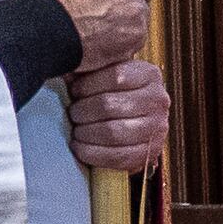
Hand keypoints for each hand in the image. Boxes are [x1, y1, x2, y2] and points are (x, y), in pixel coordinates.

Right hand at [39, 0, 162, 70]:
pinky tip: (100, 36)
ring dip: (127, 18)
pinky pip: (137, 35)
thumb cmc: (49, 2)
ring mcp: (137, 9)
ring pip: (142, 13)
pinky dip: (124, 38)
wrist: (43, 32)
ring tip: (96, 22)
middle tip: (103, 4)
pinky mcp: (137, 34)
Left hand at [63, 54, 169, 174]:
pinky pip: (117, 156)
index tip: (74, 91)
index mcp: (149, 75)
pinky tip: (81, 147)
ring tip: (77, 130)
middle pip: (109, 105)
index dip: (87, 85)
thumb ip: (89, 68)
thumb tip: (65, 68)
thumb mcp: (106, 73)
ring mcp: (157, 127)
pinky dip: (93, 153)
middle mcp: (158, 100)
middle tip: (74, 113)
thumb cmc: (114, 94)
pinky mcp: (151, 151)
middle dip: (82, 111)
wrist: (136, 121)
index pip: (116, 77)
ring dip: (85, 133)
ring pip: (112, 132)